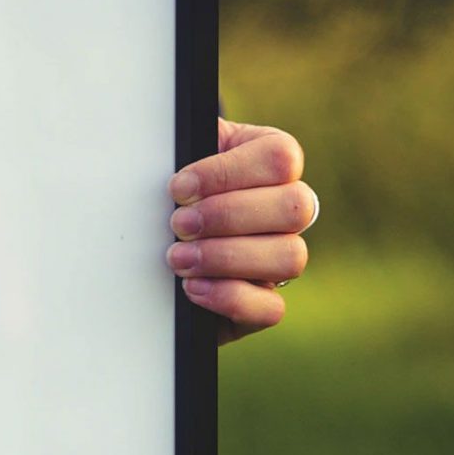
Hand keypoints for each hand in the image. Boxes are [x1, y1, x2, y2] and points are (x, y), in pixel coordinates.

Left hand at [167, 117, 314, 343]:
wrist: (158, 231)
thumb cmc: (173, 186)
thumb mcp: (177, 152)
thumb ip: (181, 146)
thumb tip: (163, 147)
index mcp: (272, 161)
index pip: (280, 158)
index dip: (228, 173)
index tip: (179, 187)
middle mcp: (289, 209)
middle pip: (295, 208)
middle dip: (227, 216)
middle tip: (179, 223)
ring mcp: (282, 256)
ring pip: (290, 257)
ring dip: (227, 257)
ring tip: (178, 257)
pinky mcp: (265, 301)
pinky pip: (272, 309)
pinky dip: (230, 298)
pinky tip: (191, 288)